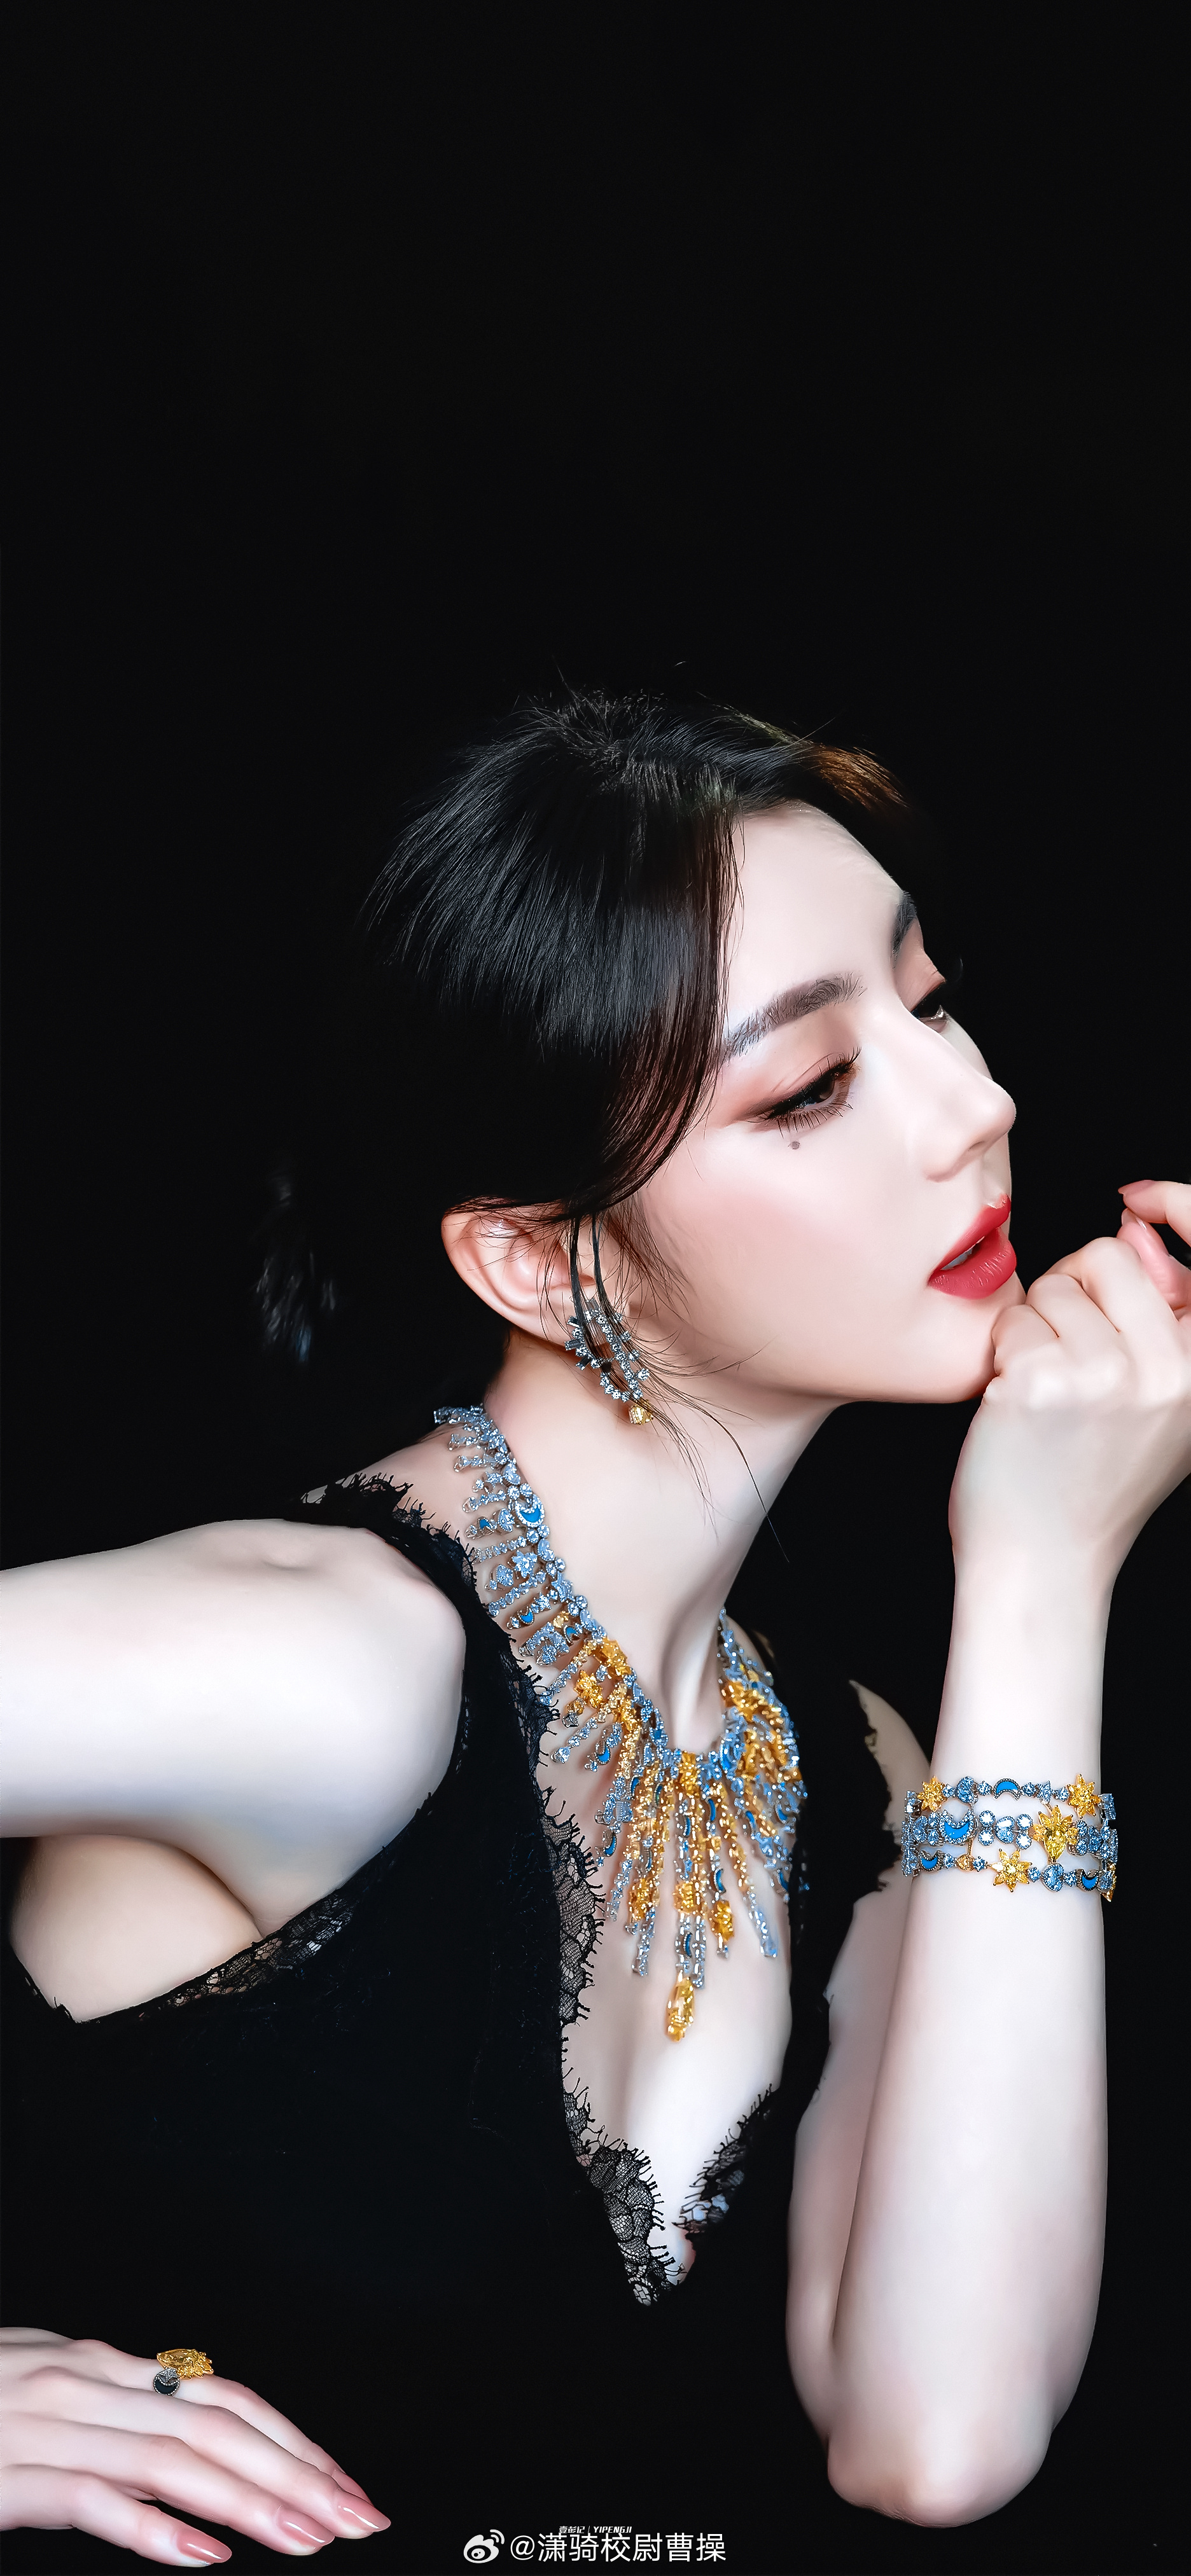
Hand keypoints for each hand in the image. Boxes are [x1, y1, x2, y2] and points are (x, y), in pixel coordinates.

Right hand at [0, 2329, 390, 2562]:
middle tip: (356, 2516)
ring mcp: (43, 2427)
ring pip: (172, 2456)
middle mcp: (82, 2384)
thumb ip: (111, 2414)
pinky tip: (202, 2553)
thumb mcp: (44, 2395)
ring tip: (308, 2537)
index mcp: (98, 2366)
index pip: (221, 2395)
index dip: (292, 2438)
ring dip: (252, 2499)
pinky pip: (91, 2498)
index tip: (345, 2483)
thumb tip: (185, 2446)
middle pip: (215, 2423)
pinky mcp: (7, 2476)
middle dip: (297, 2471)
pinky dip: (153, 2524)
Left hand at [948, 1178, 1190, 1588]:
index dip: (1180, 1204)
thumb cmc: (1090, 1481)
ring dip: (1033, 1327)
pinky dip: (1002, 1354)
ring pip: (1054, 1285)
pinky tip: (1014, 1406)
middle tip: (1063, 1352)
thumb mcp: (1161, 1405)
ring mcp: (1111, 1375)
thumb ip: (1163, 1319)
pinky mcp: (1045, 1380)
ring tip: (1043, 1390)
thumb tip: (1136, 1225)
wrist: (1045, 1563)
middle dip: (1073, 1289)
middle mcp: (1175, 1371)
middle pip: (1109, 1256)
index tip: (1137, 1200)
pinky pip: (1013, 1319)